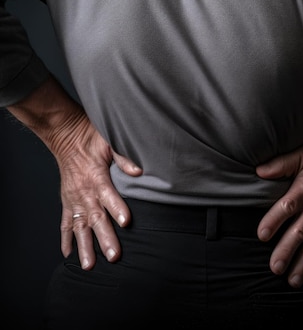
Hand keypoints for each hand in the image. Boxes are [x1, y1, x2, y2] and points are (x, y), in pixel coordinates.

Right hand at [7, 75, 142, 270]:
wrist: (66, 134)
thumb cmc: (90, 137)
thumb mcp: (109, 142)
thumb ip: (123, 158)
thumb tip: (139, 171)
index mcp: (97, 177)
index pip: (109, 195)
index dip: (117, 208)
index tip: (126, 222)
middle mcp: (84, 192)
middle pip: (96, 218)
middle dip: (105, 238)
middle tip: (113, 256)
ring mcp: (74, 199)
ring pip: (79, 227)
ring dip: (84, 246)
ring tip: (89, 266)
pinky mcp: (67, 201)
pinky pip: (65, 223)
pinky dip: (66, 239)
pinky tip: (68, 254)